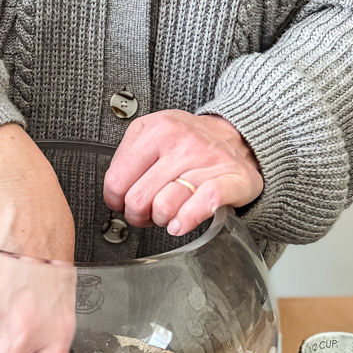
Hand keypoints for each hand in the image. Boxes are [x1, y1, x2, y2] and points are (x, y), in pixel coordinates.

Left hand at [103, 111, 262, 235]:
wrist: (238, 137)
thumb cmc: (190, 141)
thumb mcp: (152, 132)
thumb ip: (128, 158)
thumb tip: (114, 192)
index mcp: (157, 129)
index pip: (117, 180)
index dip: (116, 200)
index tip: (122, 202)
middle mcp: (182, 143)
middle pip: (138, 200)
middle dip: (138, 215)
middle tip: (146, 211)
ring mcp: (206, 162)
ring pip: (164, 208)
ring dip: (162, 219)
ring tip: (167, 212)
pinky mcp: (231, 180)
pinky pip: (199, 207)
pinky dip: (186, 221)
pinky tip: (182, 222)